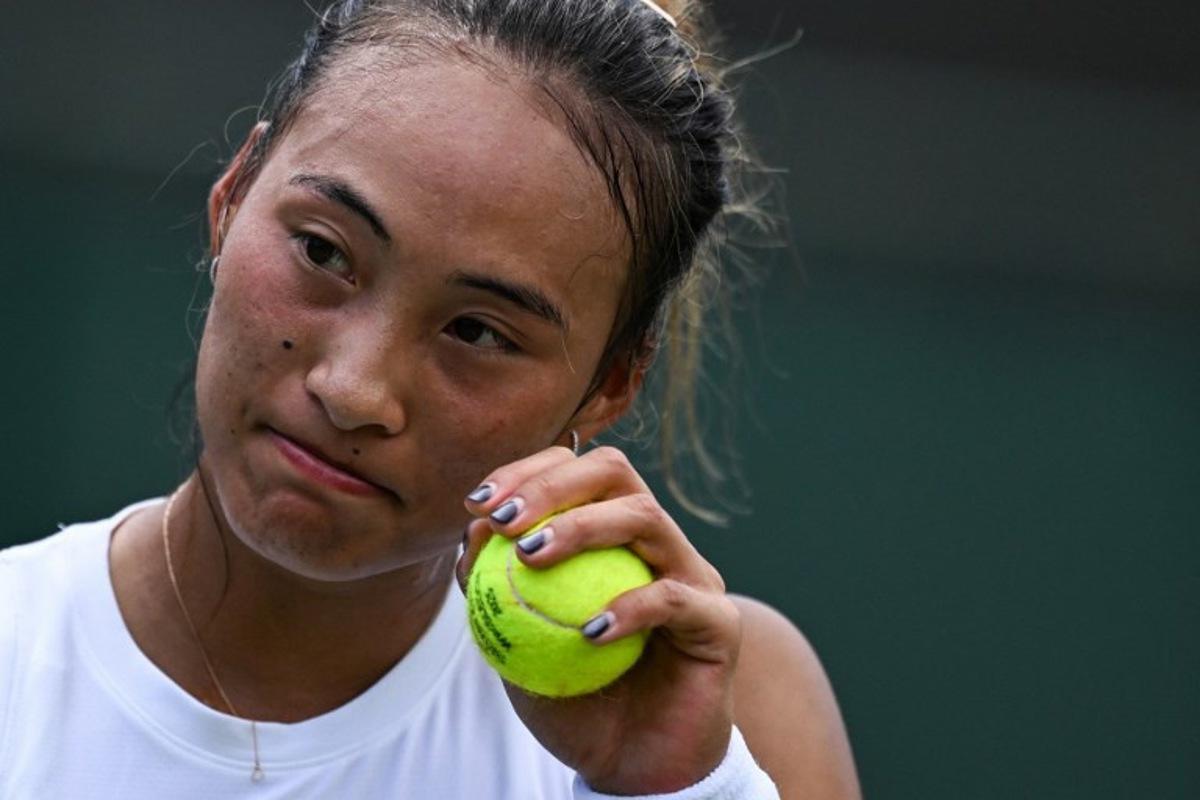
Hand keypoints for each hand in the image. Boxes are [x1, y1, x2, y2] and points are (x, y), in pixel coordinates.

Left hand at [456, 445, 741, 794]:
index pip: (574, 473)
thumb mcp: (517, 648)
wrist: (632, 770)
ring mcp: (692, 575)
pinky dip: (628, 607)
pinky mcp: (719, 621)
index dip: (526, 473)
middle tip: (505, 520)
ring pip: (644, 516)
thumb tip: (471, 529)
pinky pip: (673, 598)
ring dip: (581, 527)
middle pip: (614, 472)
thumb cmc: (575, 703)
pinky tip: (587, 633)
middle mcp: (655, 542)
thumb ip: (497, 591)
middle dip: (553, 484)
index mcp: (612, 535)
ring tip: (531, 558)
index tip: (477, 504)